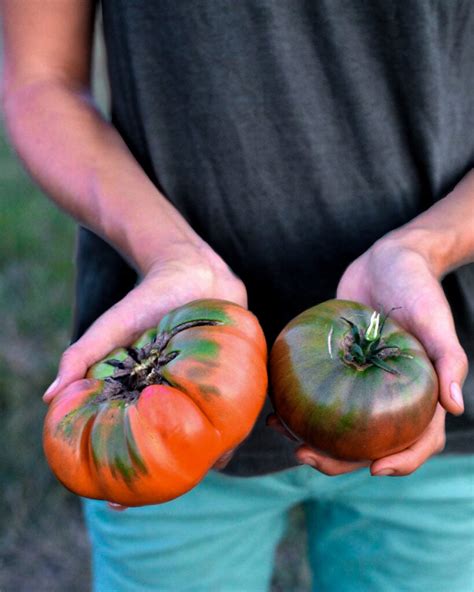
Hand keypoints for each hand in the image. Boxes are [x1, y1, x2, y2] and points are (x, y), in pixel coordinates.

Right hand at [43, 242, 245, 505]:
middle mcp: (178, 396)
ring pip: (210, 432)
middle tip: (166, 489)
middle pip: (176, 445)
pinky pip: (239, 403)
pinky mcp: (237, 372)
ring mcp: (207, 388)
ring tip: (205, 464)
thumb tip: (49, 396)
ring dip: (209, 453)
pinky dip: (236, 421)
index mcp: (150, 393)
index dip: (126, 473)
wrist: (190, 269)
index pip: (135, 440)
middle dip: (171, 473)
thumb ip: (82, 356)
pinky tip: (232, 436)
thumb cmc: (147, 300)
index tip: (116, 502)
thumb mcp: (110, 329)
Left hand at [270, 236, 466, 476]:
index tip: (374, 470)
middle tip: (304, 454)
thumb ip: (448, 359)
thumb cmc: (418, 286)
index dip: (402, 461)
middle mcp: (391, 393)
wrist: (388, 259)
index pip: (420, 439)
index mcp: (421, 392)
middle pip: (370, 442)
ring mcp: (362, 381)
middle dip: (338, 459)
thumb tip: (456, 407)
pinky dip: (299, 403)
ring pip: (340, 424)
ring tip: (281, 431)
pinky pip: (319, 392)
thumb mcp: (435, 318)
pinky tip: (275, 405)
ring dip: (312, 436)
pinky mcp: (338, 365)